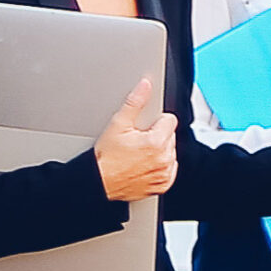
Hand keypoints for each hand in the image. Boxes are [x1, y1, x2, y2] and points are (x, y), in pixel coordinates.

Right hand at [94, 78, 178, 201]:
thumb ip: (135, 101)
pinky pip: (170, 169)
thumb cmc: (106, 157)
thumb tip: (145, 85)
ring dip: (160, 150)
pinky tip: (145, 163)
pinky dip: (160, 166)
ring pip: (171, 152)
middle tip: (138, 140)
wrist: (99, 182)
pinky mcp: (162, 185)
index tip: (144, 127)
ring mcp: (164, 173)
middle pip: (170, 135)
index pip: (170, 120)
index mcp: (156, 142)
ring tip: (139, 153)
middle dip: (157, 135)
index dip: (155, 121)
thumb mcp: (118, 124)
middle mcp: (163, 159)